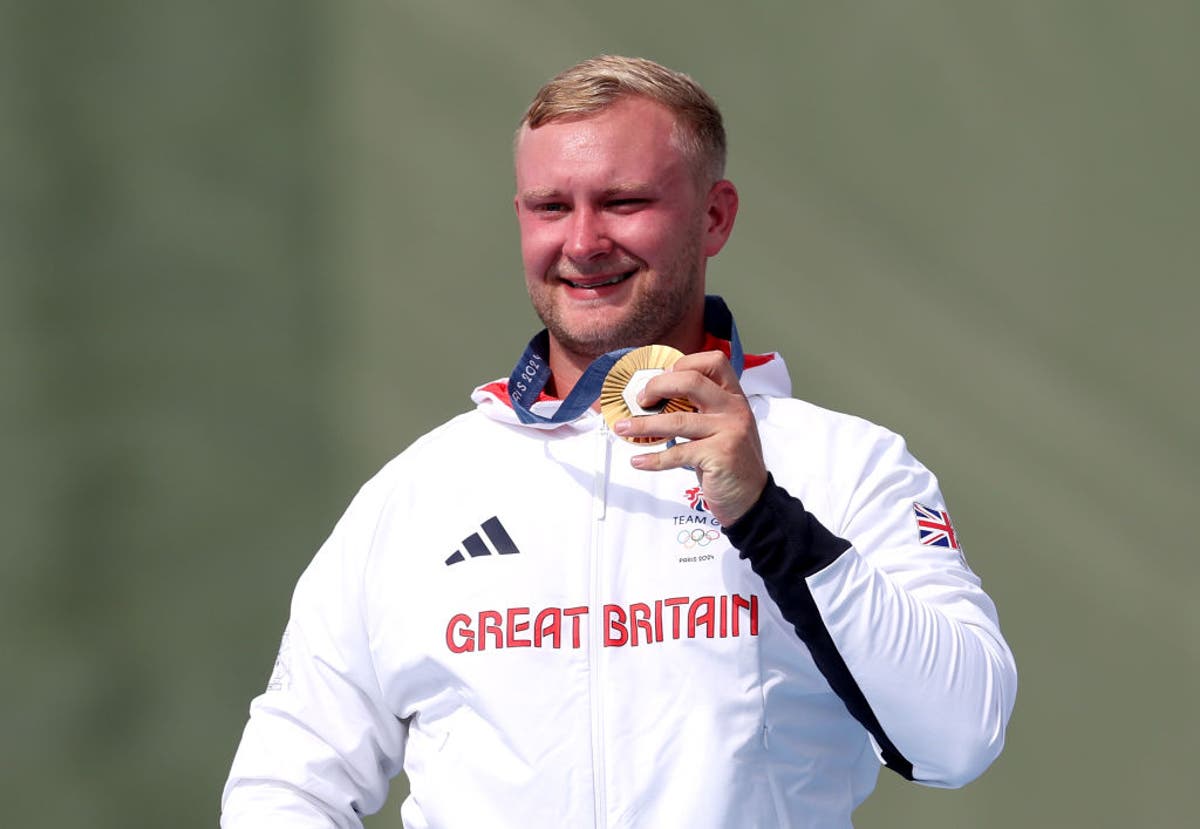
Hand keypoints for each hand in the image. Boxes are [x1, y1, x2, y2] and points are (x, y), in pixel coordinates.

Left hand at [612, 350, 767, 525]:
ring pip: (677, 420)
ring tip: (622, 428)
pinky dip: (653, 459)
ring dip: (643, 425)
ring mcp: (729, 431)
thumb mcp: (722, 427)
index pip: (713, 362)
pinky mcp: (719, 456)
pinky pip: (677, 453)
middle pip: (691, 381)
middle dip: (658, 386)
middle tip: (641, 401)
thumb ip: (701, 410)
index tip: (663, 378)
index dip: (684, 364)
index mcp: (733, 397)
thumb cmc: (730, 461)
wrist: (751, 498)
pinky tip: (638, 461)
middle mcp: (734, 409)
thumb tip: (656, 399)